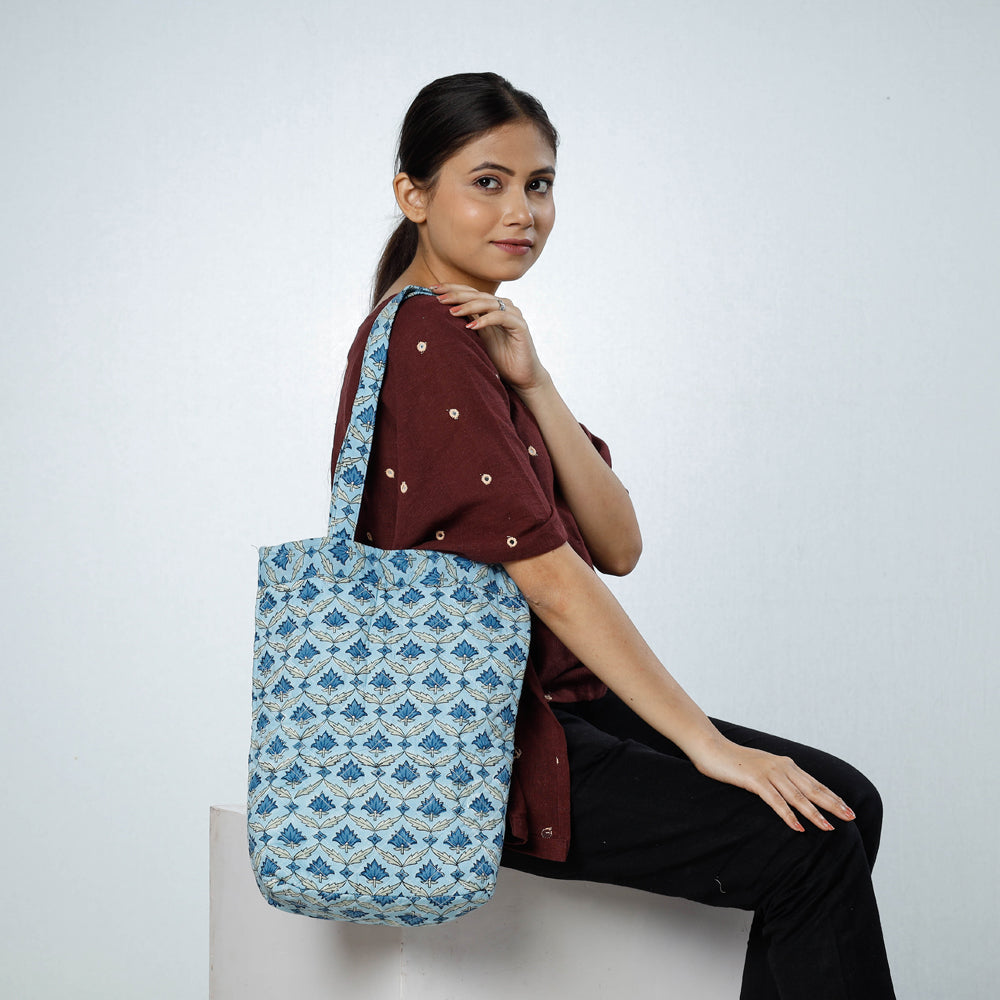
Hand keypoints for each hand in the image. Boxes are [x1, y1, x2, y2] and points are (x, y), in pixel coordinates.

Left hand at [432, 284, 547, 393]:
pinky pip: (501, 317)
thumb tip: (441, 314)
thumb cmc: (499, 359)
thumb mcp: (477, 339)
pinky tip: (471, 326)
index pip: (470, 292)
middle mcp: (503, 306)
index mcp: (491, 307)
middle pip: (477, 294)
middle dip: (456, 295)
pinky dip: (485, 320)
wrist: (521, 376)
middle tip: (439, 298)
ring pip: (488, 303)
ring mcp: (513, 314)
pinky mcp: (520, 326)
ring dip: (468, 307)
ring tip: (452, 312)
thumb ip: (466, 323)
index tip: (431, 289)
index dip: (452, 288)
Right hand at [689, 736, 856, 832]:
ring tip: (828, 827)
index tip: (847, 809)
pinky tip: (798, 827)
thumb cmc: (734, 761)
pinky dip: (788, 815)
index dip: (832, 796)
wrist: (711, 747)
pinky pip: (775, 800)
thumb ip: (777, 778)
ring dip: (814, 813)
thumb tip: (790, 793)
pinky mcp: (754, 780)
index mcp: (785, 763)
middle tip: (850, 817)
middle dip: (832, 804)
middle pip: (812, 789)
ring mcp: (768, 773)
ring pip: (797, 796)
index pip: (814, 783)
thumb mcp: (761, 768)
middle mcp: (781, 766)